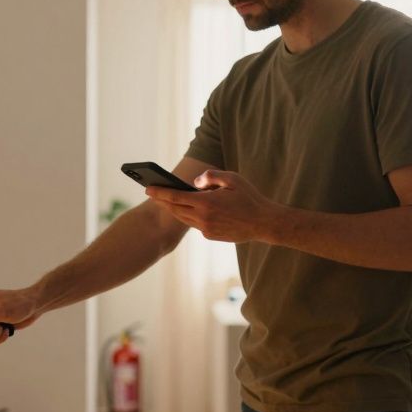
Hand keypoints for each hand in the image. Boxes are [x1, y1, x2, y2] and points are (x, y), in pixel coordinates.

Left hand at [145, 170, 281, 242]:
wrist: (264, 223)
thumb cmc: (249, 198)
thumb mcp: (232, 178)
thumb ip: (211, 176)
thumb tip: (194, 182)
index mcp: (206, 203)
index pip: (175, 197)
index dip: (160, 193)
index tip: (148, 188)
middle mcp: (203, 218)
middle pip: (175, 209)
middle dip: (163, 201)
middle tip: (153, 193)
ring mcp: (206, 229)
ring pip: (184, 218)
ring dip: (174, 209)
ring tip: (167, 201)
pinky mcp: (211, 236)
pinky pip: (195, 224)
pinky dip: (190, 216)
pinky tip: (189, 210)